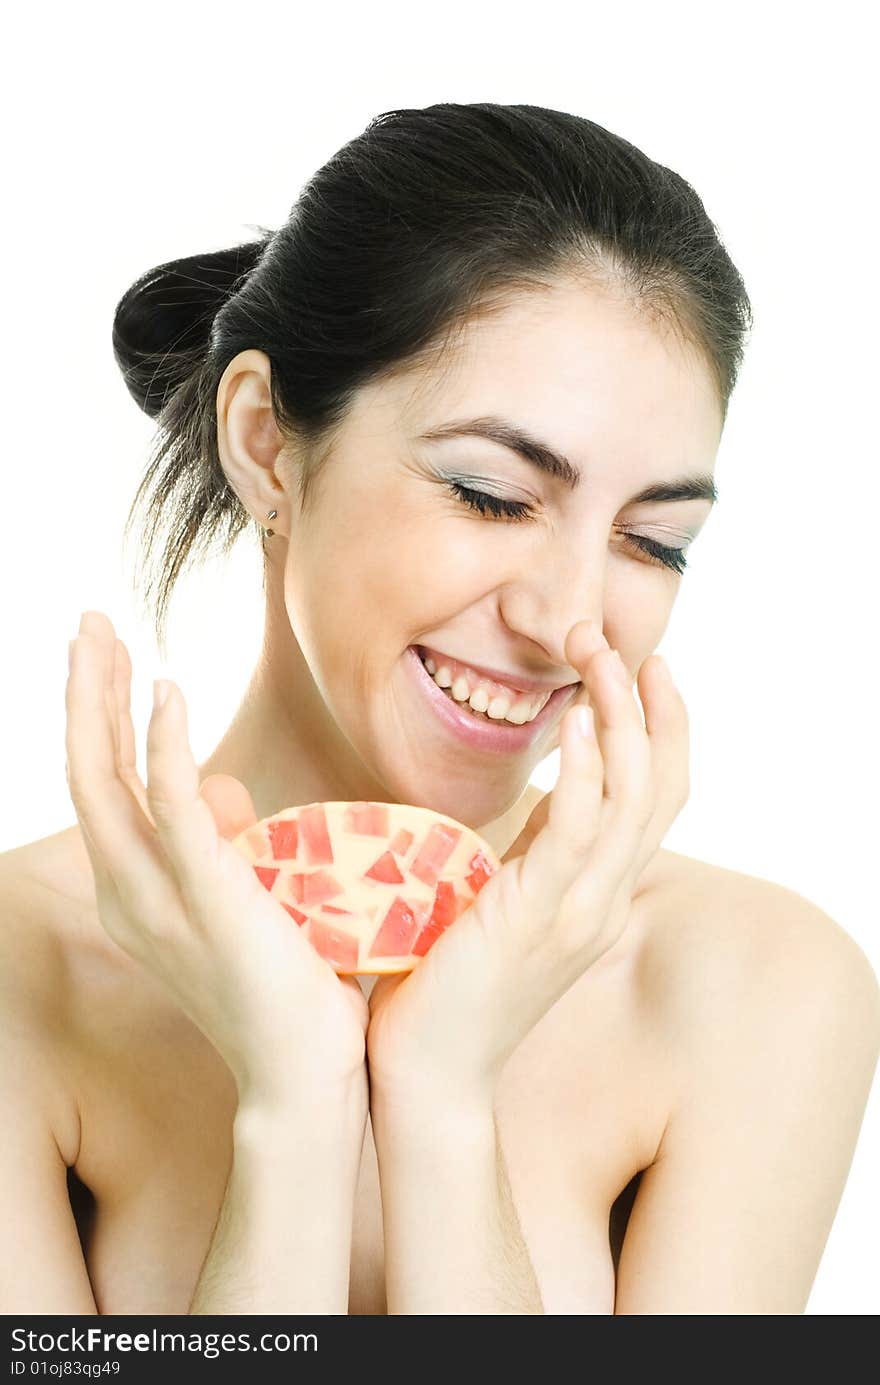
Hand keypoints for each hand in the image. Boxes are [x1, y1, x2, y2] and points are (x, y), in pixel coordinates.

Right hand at [65, 610, 367, 1109]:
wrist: (307, 1072)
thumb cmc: (285, 987)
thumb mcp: (242, 899)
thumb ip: (220, 842)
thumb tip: (217, 785)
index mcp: (137, 892)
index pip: (105, 787)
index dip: (102, 717)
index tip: (111, 658)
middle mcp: (129, 893)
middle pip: (88, 771)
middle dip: (87, 690)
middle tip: (89, 621)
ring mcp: (161, 898)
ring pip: (108, 779)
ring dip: (104, 699)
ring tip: (103, 634)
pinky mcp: (209, 896)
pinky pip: (172, 806)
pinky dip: (164, 743)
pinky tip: (165, 689)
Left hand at [366, 617, 689, 1103]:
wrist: (427, 1078)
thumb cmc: (445, 988)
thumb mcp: (499, 908)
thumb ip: (523, 859)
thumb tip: (513, 807)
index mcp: (596, 895)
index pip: (654, 798)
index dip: (660, 729)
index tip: (641, 668)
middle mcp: (604, 900)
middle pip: (661, 785)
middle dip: (650, 705)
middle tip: (622, 642)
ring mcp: (579, 911)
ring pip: (630, 795)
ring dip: (621, 715)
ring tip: (599, 656)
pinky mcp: (536, 916)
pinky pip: (578, 828)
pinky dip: (584, 767)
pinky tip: (573, 720)